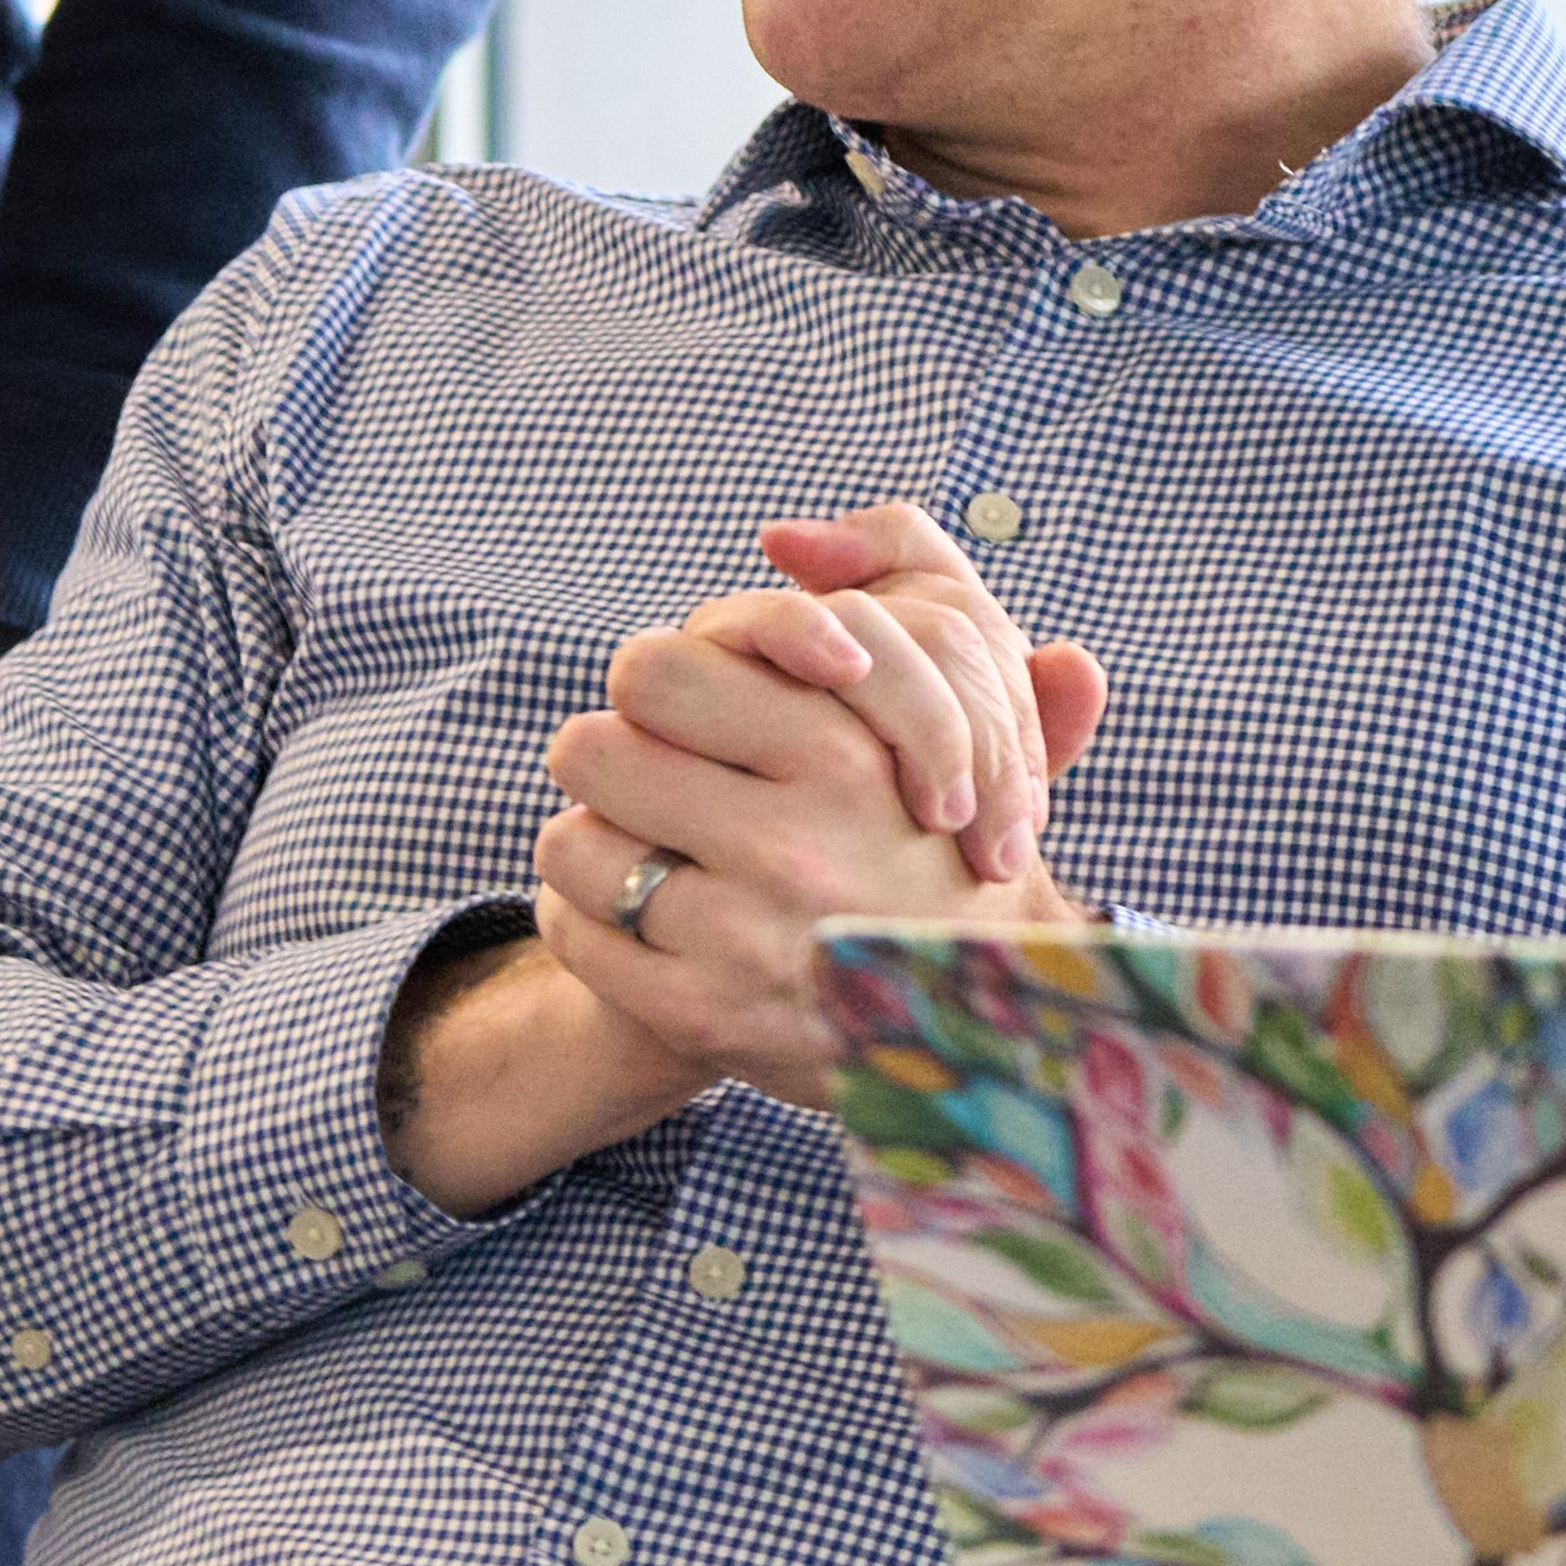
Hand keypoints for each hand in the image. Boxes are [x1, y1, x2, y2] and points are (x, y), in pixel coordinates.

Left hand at [393, 511, 1107, 1213]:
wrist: (993, 1029)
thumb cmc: (955, 857)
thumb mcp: (972, 730)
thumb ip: (909, 610)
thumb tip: (786, 536)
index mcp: (847, 755)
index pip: (656, 668)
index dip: (660, 683)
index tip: (688, 711)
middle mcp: (793, 844)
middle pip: (591, 746)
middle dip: (611, 754)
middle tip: (647, 774)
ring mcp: (741, 937)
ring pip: (572, 842)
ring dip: (594, 841)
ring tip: (646, 849)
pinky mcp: (699, 1017)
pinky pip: (576, 931)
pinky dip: (586, 919)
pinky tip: (636, 916)